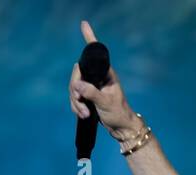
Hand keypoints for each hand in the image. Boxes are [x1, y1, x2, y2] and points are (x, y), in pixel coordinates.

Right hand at [68, 20, 139, 138]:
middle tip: (81, 103)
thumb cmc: (119, 114)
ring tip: (84, 113)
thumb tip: (76, 85)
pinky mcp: (88, 96)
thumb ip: (91, 93)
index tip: (84, 24)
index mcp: (106, 73)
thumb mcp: (105, 103)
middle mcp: (98, 77)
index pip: (94, 54)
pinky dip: (76, 106)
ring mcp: (92, 86)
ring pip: (74, 87)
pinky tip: (83, 114)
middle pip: (77, 74)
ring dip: (75, 102)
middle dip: (75, 90)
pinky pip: (75, 96)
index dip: (90, 38)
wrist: (121, 129)